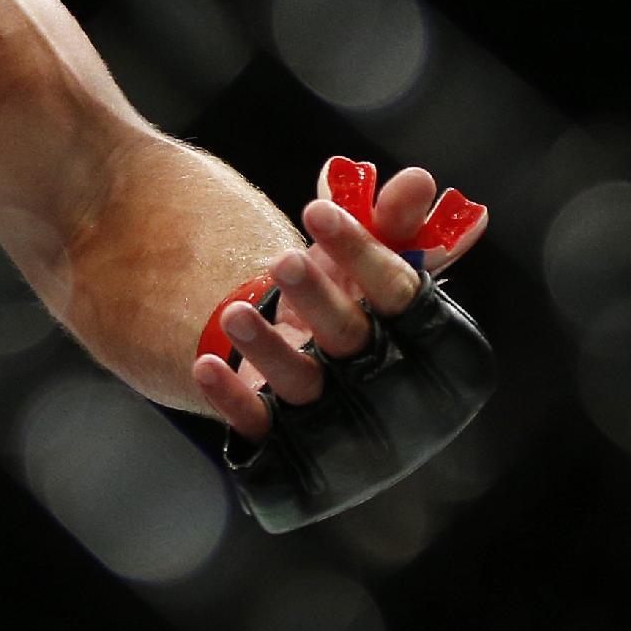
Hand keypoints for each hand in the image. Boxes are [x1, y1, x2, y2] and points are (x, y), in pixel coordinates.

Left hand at [192, 165, 489, 443]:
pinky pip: (260, 427)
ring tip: (232, 310)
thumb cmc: (343, 307)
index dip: (366, 253)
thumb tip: (416, 181)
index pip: (404, 297)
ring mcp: (336, 421)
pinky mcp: (287, 449)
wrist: (294, 375)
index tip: (318, 209)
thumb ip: (390, 221)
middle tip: (282, 260)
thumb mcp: (361, 262)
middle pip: (355, 340)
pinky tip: (204, 364)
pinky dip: (232, 398)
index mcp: (425, 341)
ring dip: (268, 348)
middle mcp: (389, 387)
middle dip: (319, 299)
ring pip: (305, 385)